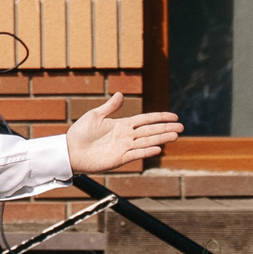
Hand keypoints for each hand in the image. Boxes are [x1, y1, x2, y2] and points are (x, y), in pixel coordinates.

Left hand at [63, 91, 185, 176]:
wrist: (70, 151)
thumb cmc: (80, 133)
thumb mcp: (95, 115)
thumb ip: (110, 107)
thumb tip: (121, 94)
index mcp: (122, 125)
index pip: (146, 120)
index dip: (159, 117)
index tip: (174, 116)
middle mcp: (126, 136)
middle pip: (150, 131)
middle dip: (166, 128)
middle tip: (182, 127)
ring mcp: (124, 148)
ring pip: (147, 142)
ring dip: (161, 139)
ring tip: (175, 136)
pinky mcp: (119, 159)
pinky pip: (136, 154)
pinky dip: (147, 152)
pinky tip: (158, 149)